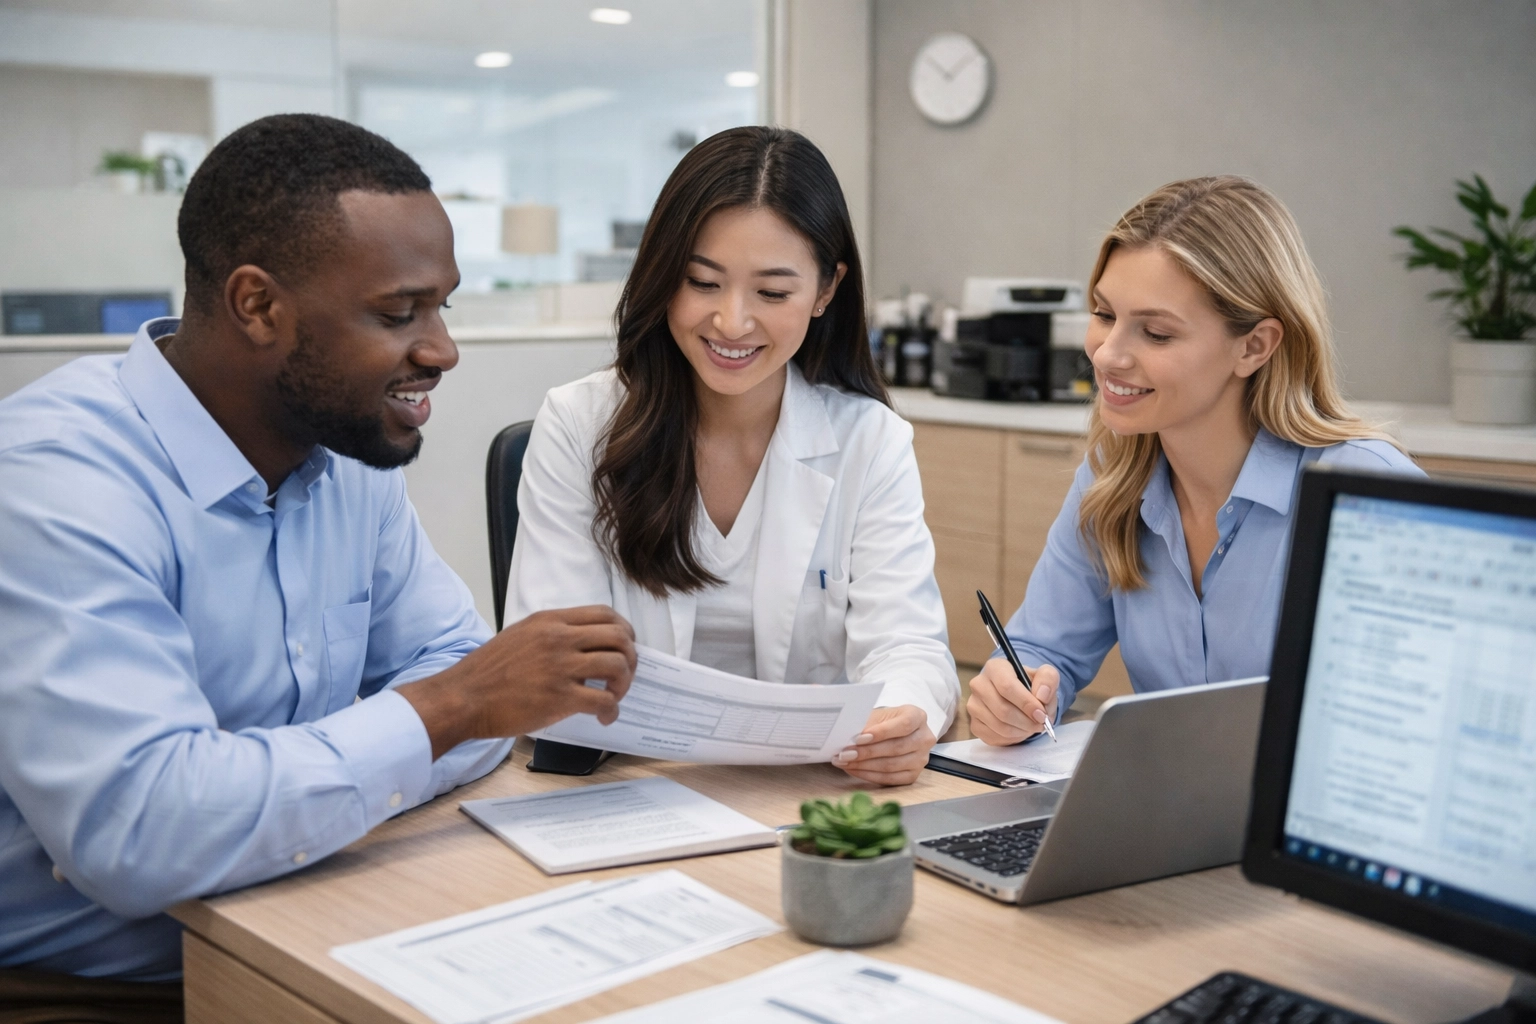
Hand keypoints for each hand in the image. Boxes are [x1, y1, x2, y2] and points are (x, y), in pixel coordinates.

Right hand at [399, 606, 636, 758]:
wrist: (463, 697)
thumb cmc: (487, 672)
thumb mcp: (520, 636)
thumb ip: (551, 635)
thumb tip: (581, 646)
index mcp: (550, 621)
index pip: (604, 614)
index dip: (623, 631)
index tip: (624, 647)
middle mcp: (559, 638)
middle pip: (619, 636)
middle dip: (631, 657)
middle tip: (624, 676)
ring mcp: (560, 666)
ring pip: (617, 665)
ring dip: (624, 684)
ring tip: (614, 696)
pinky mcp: (559, 697)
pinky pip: (604, 700)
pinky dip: (612, 710)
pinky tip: (604, 717)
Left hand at [832, 705, 935, 785]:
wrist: (891, 733)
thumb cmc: (882, 722)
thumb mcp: (876, 715)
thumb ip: (866, 724)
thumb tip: (845, 735)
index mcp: (918, 716)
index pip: (903, 725)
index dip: (881, 732)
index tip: (859, 738)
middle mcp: (925, 738)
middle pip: (896, 748)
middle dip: (867, 752)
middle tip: (844, 754)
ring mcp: (921, 759)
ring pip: (891, 766)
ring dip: (864, 765)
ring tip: (844, 762)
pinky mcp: (913, 775)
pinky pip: (890, 779)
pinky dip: (868, 775)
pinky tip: (854, 770)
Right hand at [967, 658, 1059, 745]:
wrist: (1018, 697)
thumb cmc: (1030, 686)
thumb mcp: (1045, 676)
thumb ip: (1048, 680)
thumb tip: (1042, 696)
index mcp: (995, 668)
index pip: (1007, 687)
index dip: (1026, 704)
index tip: (1042, 714)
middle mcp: (979, 685)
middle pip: (1002, 710)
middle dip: (1026, 721)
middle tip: (1041, 724)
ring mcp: (974, 706)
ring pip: (1000, 726)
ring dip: (1021, 731)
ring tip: (1032, 726)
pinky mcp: (974, 724)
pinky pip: (995, 737)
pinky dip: (1012, 738)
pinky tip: (1020, 730)